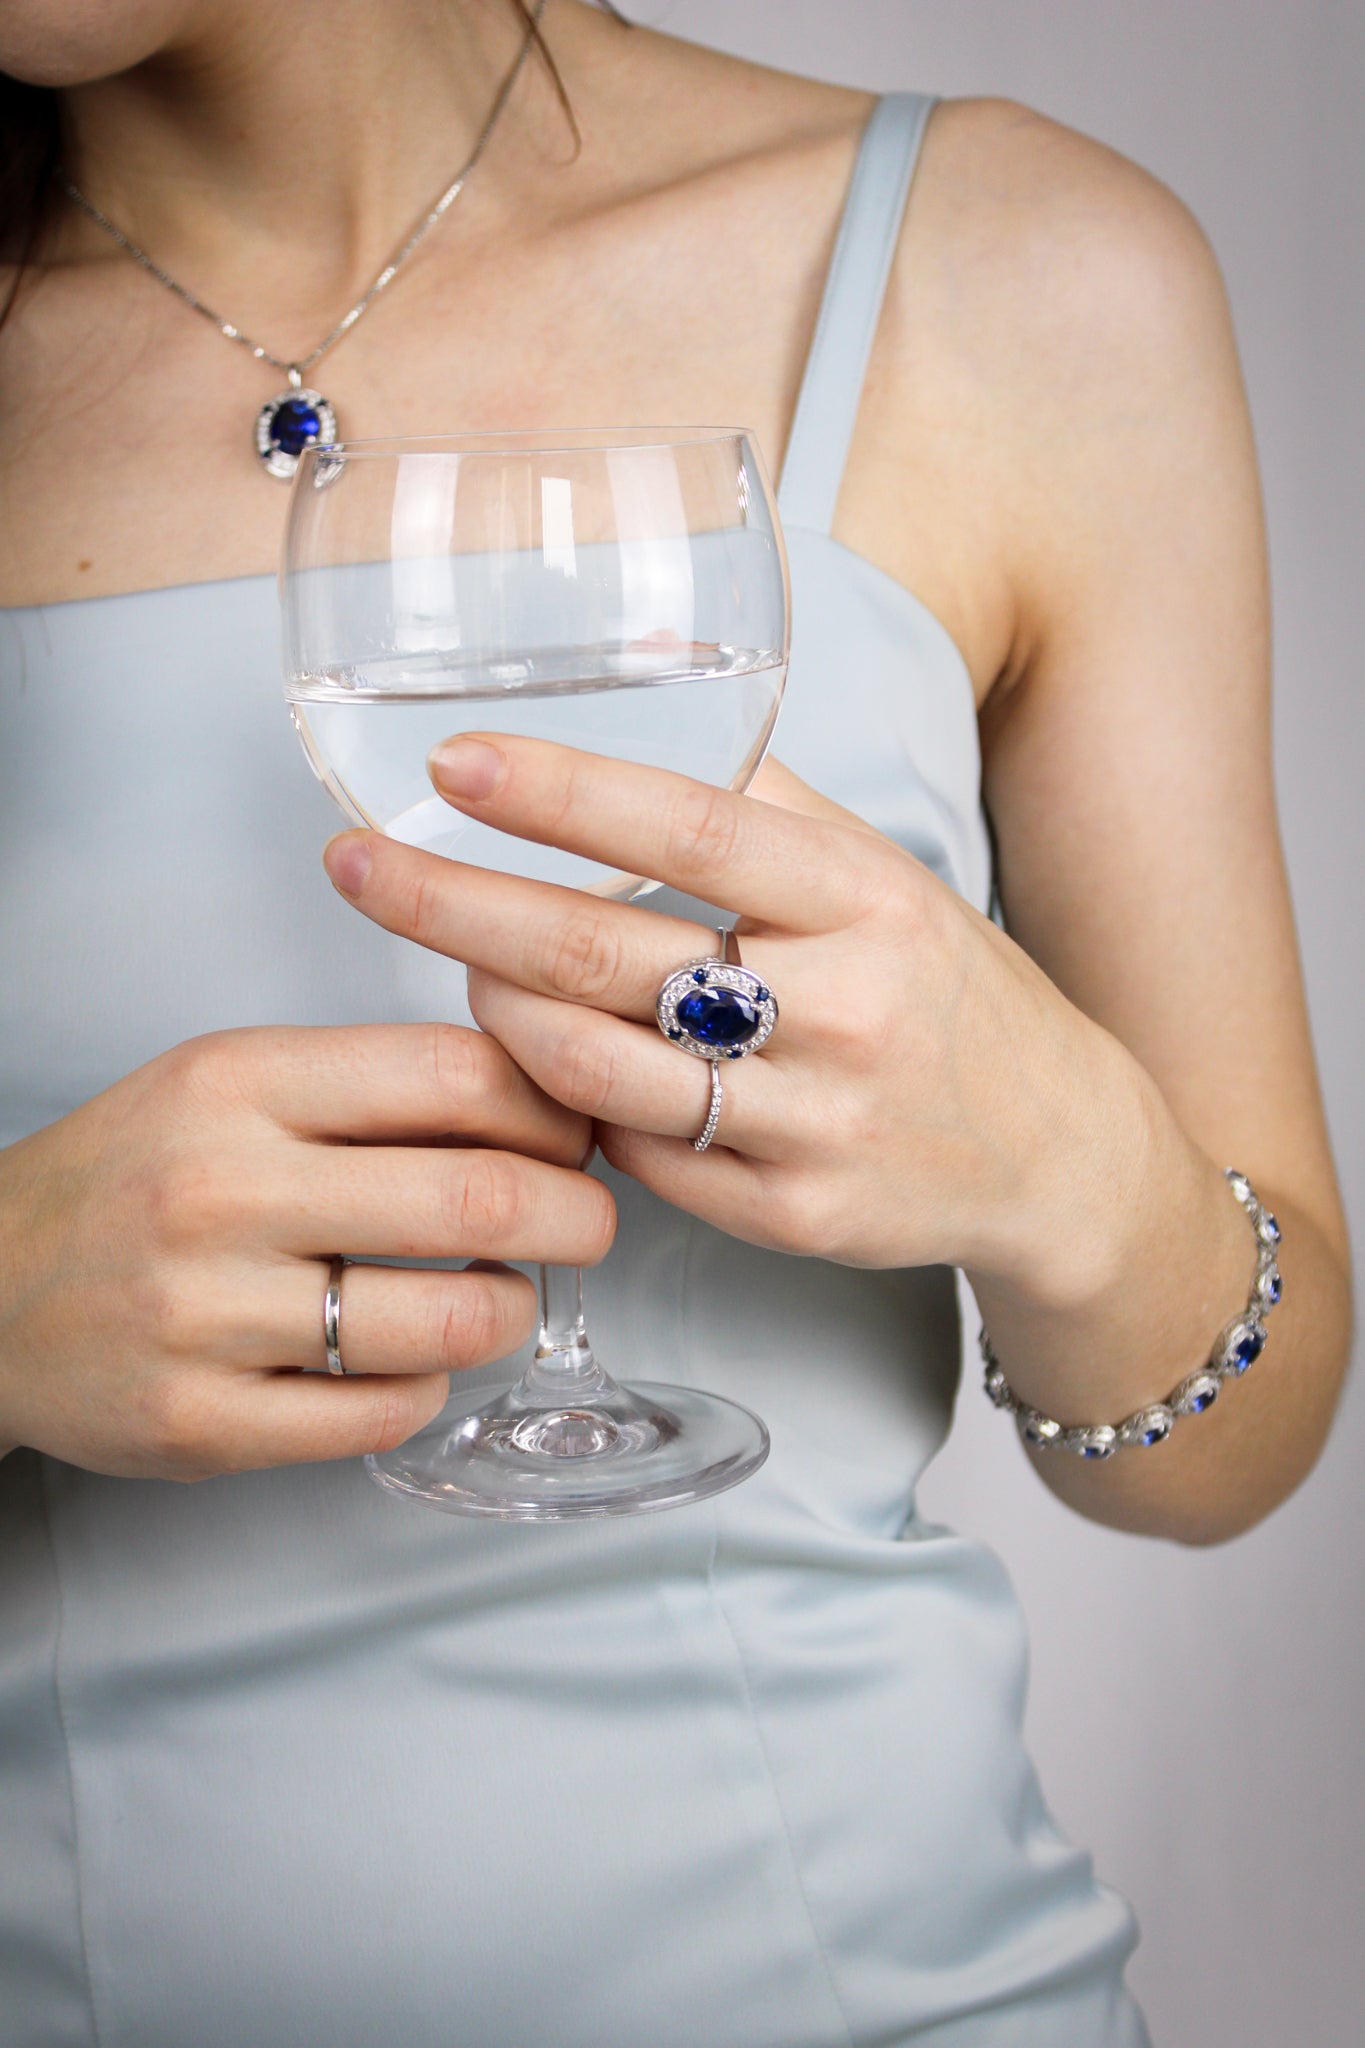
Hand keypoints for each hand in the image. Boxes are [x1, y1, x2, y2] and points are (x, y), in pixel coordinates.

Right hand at [0, 1025, 612, 1478]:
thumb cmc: (130, 1179)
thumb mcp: (230, 1081)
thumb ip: (370, 1084)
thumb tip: (540, 1100)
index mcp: (240, 1084)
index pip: (458, 1075)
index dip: (553, 1106)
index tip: (577, 1129)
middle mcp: (223, 1193)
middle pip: (480, 1199)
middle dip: (577, 1215)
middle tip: (587, 1222)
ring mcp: (210, 1318)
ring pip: (449, 1322)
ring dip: (511, 1311)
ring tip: (502, 1297)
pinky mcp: (204, 1424)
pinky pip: (382, 1414)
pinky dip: (426, 1386)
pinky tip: (411, 1358)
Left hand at [323, 736, 1147, 1301]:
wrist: (1055, 1151)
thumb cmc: (943, 990)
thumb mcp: (881, 873)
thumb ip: (765, 792)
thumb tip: (645, 682)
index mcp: (863, 897)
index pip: (690, 826)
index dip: (560, 793)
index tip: (453, 765)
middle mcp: (842, 1009)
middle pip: (604, 954)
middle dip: (455, 906)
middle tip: (361, 870)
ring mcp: (814, 1125)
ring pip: (596, 1071)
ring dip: (501, 1014)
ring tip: (469, 967)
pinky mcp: (791, 1217)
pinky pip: (634, 1160)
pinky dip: (576, 1108)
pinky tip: (559, 1070)